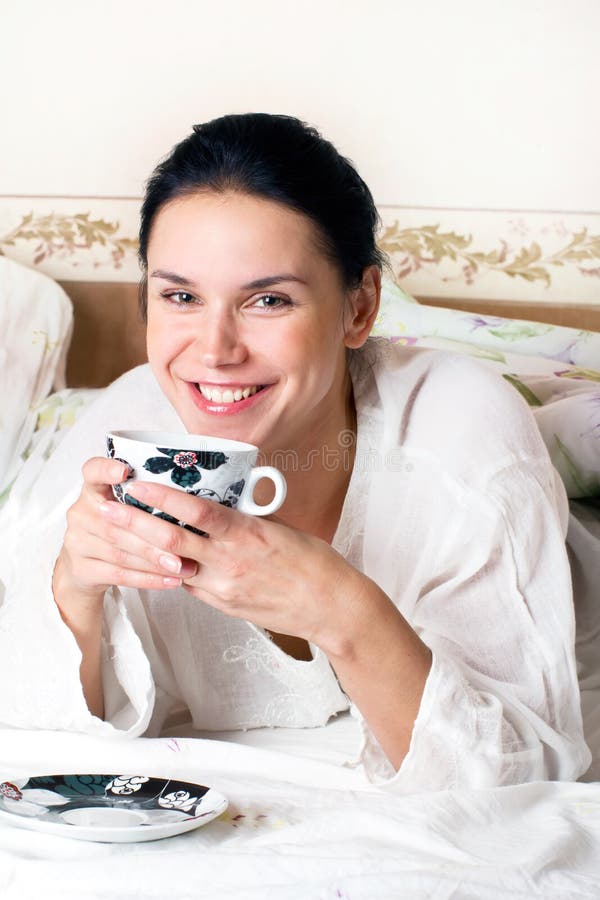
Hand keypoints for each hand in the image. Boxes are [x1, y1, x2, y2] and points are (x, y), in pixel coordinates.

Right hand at [56, 457, 196, 600]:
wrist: (88, 567)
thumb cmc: (119, 529)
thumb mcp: (127, 508)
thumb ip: (146, 499)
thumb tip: (191, 496)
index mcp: (93, 489)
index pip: (92, 471)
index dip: (106, 470)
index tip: (125, 471)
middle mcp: (80, 512)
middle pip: (117, 523)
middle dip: (154, 537)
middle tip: (185, 546)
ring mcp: (76, 541)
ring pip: (121, 552)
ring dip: (156, 561)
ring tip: (184, 567)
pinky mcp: (81, 568)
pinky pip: (119, 574)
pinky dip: (148, 579)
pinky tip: (170, 581)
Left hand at [100, 480, 363, 650]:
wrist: (330, 607)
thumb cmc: (313, 562)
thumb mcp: (280, 528)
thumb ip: (245, 518)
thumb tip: (220, 504)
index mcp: (247, 534)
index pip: (196, 512)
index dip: (162, 497)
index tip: (137, 483)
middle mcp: (229, 562)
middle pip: (171, 540)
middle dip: (133, 523)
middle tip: (107, 508)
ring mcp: (223, 587)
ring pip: (172, 565)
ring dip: (142, 549)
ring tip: (117, 533)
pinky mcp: (223, 605)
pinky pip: (188, 584)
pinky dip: (171, 569)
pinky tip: (157, 559)